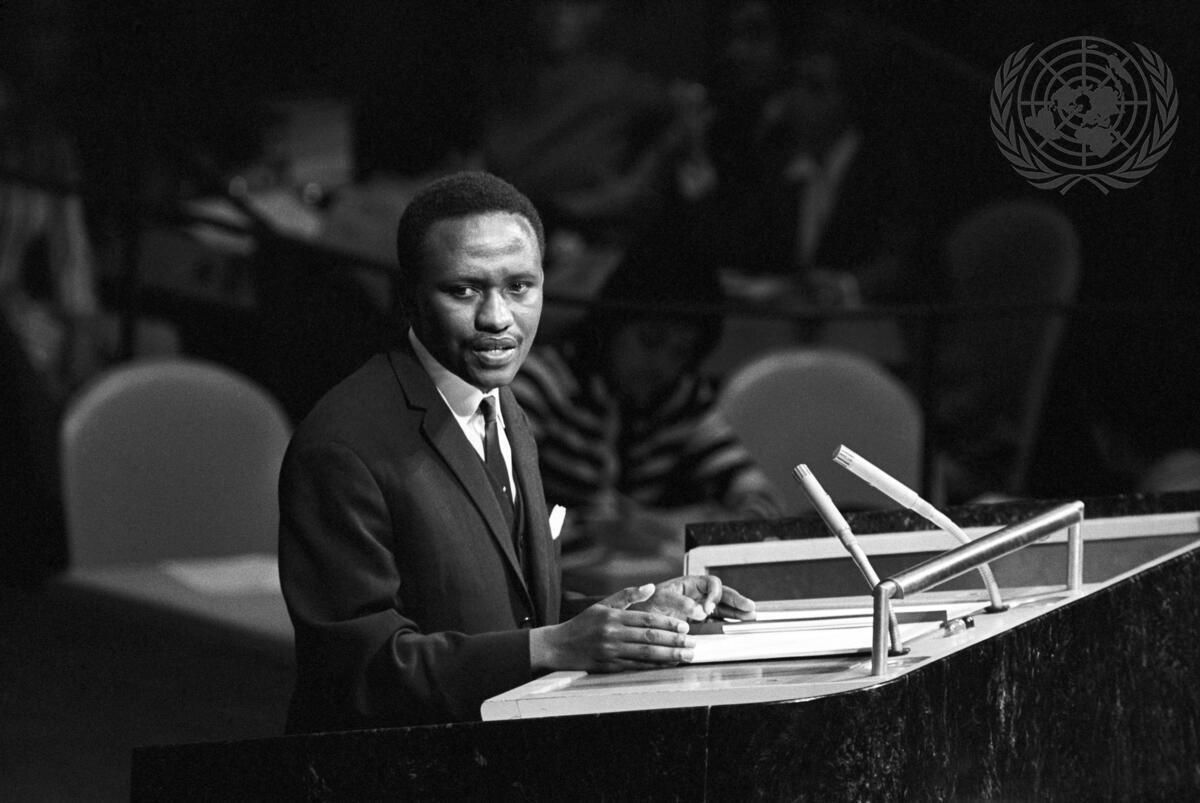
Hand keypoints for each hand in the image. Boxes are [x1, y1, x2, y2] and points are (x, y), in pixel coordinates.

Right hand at [530, 584, 695, 672]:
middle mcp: (613, 635)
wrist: (559, 646)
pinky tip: (667, 665)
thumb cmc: (583, 624)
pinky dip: (654, 667)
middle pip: (649, 637)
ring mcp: (611, 652)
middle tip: (692, 643)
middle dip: (674, 641)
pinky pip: (636, 667)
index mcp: (613, 617)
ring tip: (686, 656)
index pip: (646, 619)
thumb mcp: (602, 605)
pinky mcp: (609, 667)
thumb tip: (651, 587)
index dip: (668, 623)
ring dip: (669, 656)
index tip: (684, 627)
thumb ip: (627, 595)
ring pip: (646, 654)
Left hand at [630, 575, 756, 622]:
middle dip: (737, 600)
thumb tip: (700, 611)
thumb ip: (680, 602)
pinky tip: (738, 624)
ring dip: (737, 611)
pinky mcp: (700, 621)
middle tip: (749, 608)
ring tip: (750, 616)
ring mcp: (701, 607)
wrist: (639, 618)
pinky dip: (729, 620)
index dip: (714, 595)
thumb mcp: (662, 598)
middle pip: (723, 594)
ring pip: (724, 607)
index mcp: (691, 583)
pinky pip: (718, 618)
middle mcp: (699, 594)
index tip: (709, 609)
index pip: (711, 583)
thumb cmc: (648, 603)